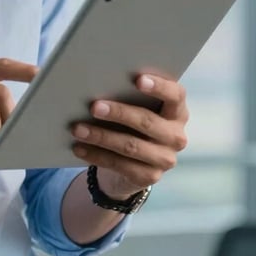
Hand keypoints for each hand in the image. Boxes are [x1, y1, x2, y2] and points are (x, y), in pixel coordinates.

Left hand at [70, 74, 188, 198]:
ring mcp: (165, 159)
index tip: (138, 79)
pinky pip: (119, 165)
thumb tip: (98, 84)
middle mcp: (176, 136)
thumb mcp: (137, 109)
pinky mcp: (150, 176)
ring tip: (78, 129)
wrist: (135, 163)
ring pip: (130, 146)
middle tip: (94, 107)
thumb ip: (129, 97)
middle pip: (147, 121)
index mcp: (177, 112)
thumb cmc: (133, 124)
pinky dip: (96, 155)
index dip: (159, 86)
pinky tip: (79, 147)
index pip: (175, 95)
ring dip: (101, 136)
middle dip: (119, 113)